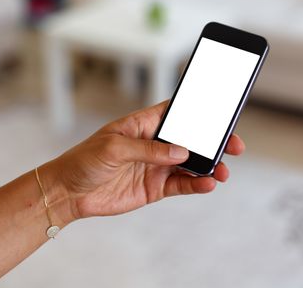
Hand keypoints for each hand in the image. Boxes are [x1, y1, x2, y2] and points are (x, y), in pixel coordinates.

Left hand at [49, 101, 244, 219]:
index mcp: (144, 124)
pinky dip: (196, 184)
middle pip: (191, 140)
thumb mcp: (114, 147)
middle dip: (213, 142)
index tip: (221, 112)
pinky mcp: (155, 187)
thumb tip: (181, 152)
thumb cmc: (85, 159)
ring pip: (191, 164)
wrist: (68, 192)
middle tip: (234, 145)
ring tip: (222, 171)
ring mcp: (156, 166)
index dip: (198, 111)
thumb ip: (148, 149)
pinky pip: (181, 185)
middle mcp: (154, 144)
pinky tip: (207, 184)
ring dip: (209, 166)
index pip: (177, 113)